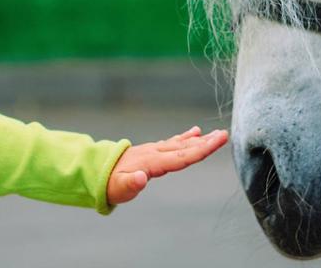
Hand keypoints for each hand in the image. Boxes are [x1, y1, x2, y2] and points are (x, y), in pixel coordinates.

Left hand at [106, 126, 228, 205]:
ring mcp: (154, 151)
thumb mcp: (117, 188)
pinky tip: (195, 132)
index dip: (200, 149)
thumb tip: (142, 178)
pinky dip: (185, 138)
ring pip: (180, 144)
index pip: (181, 156)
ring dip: (199, 140)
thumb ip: (131, 184)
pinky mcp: (152, 152)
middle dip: (205, 142)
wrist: (96, 172)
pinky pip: (173, 143)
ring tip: (216, 134)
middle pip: (184, 147)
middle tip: (224, 134)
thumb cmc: (108, 184)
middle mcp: (155, 153)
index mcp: (152, 162)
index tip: (217, 140)